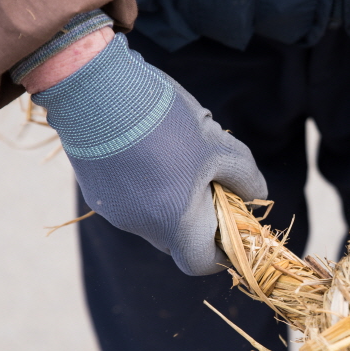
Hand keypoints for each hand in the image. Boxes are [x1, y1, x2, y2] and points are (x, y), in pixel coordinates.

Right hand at [31, 33, 266, 275]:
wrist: (95, 87)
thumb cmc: (166, 120)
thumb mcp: (218, 146)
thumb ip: (245, 178)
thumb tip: (254, 196)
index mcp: (174, 223)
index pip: (201, 262)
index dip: (222, 251)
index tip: (232, 224)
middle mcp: (141, 227)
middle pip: (179, 239)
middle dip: (200, 217)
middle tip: (210, 179)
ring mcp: (114, 211)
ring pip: (156, 218)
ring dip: (173, 198)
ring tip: (177, 155)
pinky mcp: (96, 191)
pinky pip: (132, 200)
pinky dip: (148, 187)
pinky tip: (149, 148)